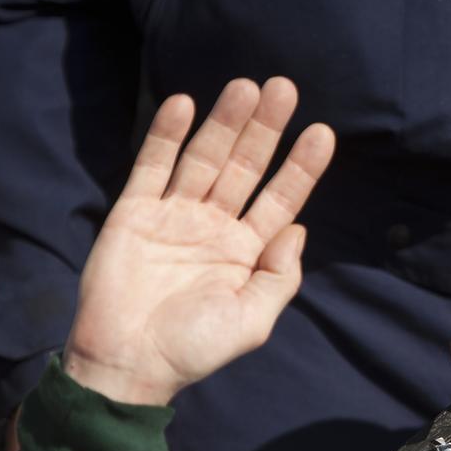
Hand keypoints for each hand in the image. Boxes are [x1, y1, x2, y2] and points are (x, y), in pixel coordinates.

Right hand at [63, 77, 334, 404]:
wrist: (127, 363)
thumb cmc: (194, 348)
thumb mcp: (253, 320)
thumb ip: (280, 276)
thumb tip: (300, 227)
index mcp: (247, 251)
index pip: (281, 200)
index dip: (300, 167)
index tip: (322, 132)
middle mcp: (215, 226)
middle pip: (245, 168)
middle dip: (265, 130)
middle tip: (284, 89)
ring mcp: (174, 215)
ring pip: (204, 159)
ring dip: (224, 123)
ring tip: (246, 87)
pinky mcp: (135, 212)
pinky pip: (152, 166)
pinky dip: (166, 136)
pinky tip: (185, 104)